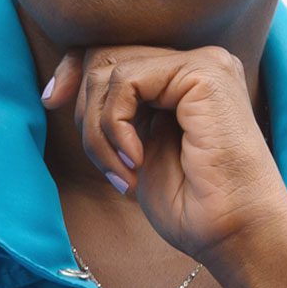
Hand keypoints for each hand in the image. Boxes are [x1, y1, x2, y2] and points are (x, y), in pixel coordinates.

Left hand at [41, 45, 286, 277]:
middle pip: (104, 54)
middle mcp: (197, 62)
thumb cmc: (191, 207)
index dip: (72, 71)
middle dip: (85, 112)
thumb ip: (114, 112)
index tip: (50, 101)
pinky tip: (136, 161)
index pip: (111, 52)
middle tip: (105, 166)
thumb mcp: (135, 148)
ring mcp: (204, 63)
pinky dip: (115, 126)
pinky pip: (126, 82)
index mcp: (184, 79)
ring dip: (99, 131)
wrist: (236, 235)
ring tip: (121, 173)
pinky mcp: (204, 72)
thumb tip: (64, 85)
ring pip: (109, 69)